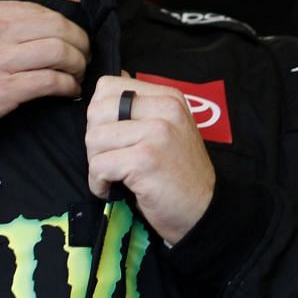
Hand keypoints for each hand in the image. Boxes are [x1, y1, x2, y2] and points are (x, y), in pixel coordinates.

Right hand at [0, 0, 89, 139]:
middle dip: (78, 42)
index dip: (62, 25)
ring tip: (77, 73)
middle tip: (82, 55)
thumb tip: (24, 26)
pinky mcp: (5, 90)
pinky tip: (68, 91)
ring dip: (77, 63)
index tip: (68, 37)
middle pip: (57, 28)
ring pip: (60, 52)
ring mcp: (0, 60)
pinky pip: (51, 81)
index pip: (38, 11)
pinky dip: (68, 86)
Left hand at [84, 74, 214, 243]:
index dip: (99, 115)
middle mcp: (165, 108)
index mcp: (167, 97)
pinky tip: (113, 189)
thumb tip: (101, 92)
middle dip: (95, 140)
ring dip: (96, 163)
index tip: (113, 138)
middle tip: (111, 160)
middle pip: (96, 111)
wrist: (203, 211)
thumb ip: (138, 109)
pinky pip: (99, 165)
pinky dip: (98, 183)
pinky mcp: (146, 159)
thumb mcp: (166, 129)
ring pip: (94, 139)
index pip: (107, 86)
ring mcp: (157, 132)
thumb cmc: (177, 173)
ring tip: (115, 176)